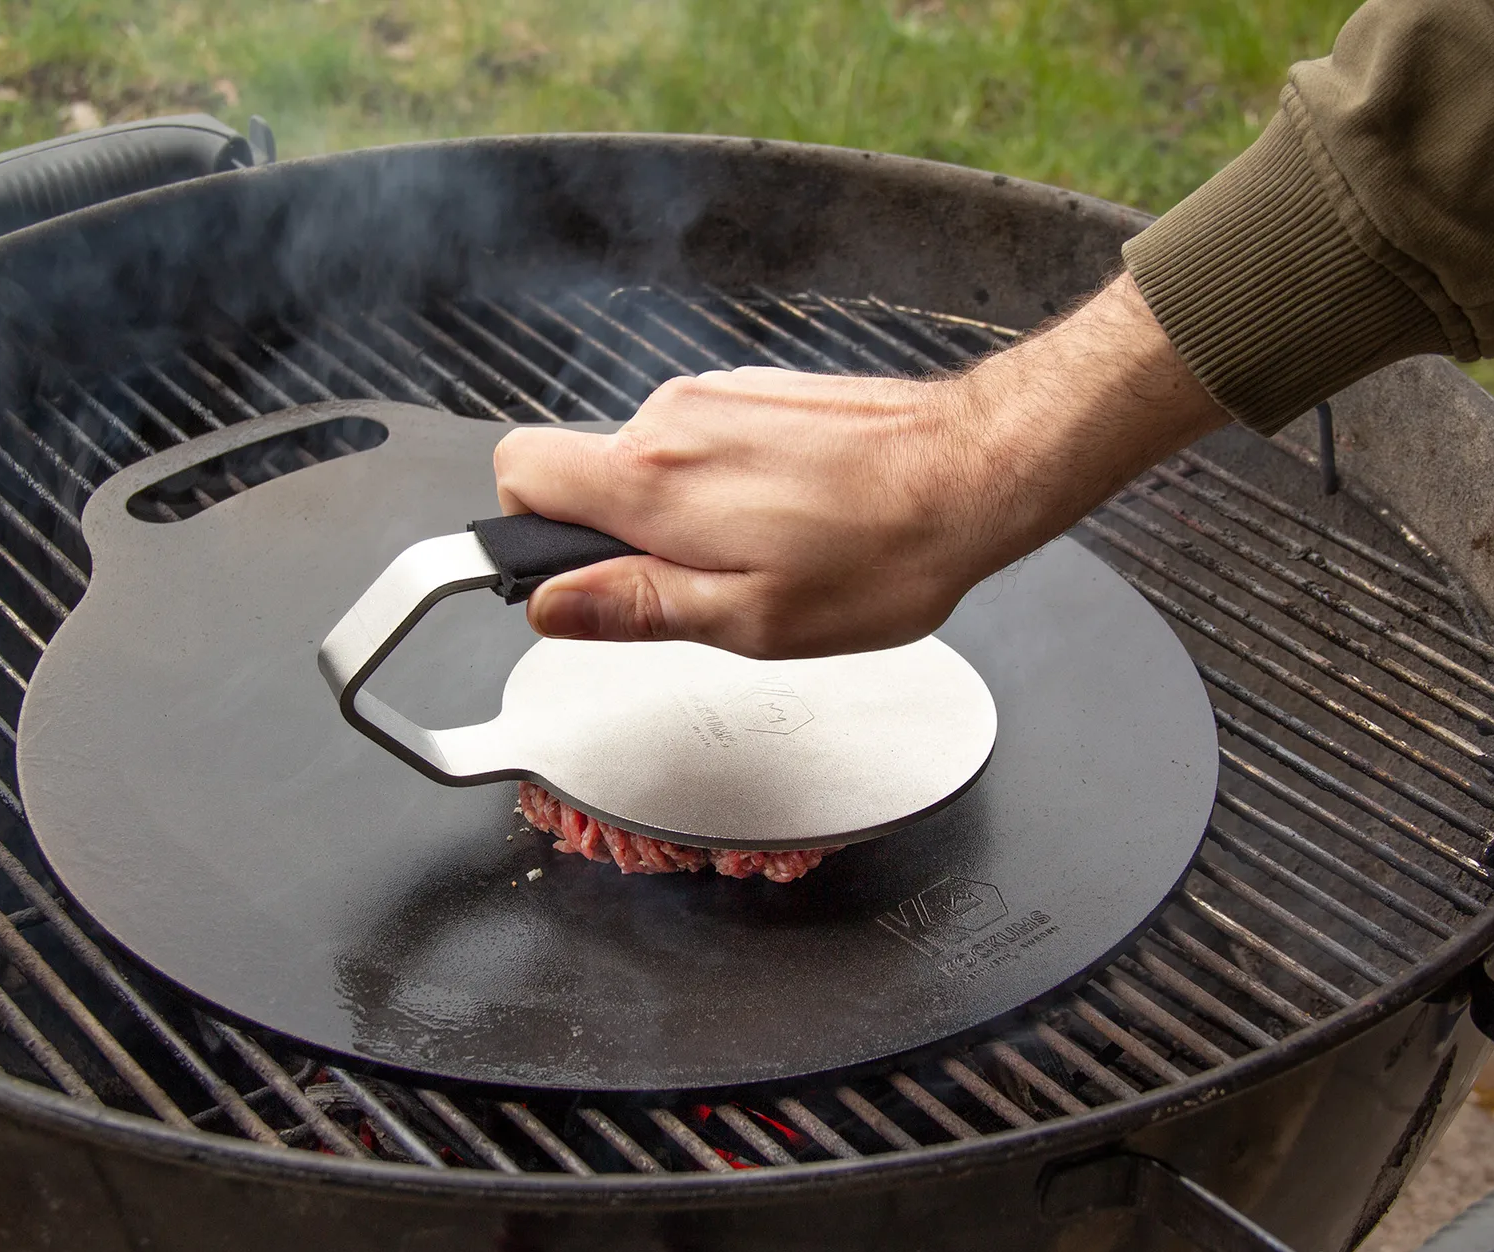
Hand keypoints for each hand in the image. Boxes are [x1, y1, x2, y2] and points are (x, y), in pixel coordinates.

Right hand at [492, 274, 1227, 657]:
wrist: (977, 471)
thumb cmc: (881, 554)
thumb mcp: (749, 620)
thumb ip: (634, 606)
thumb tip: (550, 606)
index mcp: (654, 479)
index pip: (516, 471)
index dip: (523, 530)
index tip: (572, 576)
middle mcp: (671, 417)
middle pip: (587, 472)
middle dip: (622, 536)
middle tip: (706, 585)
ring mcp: (717, 394)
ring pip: (652, 462)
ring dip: (684, 513)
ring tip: (768, 553)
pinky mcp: (757, 388)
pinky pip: (703, 441)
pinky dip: (727, 483)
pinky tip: (794, 516)